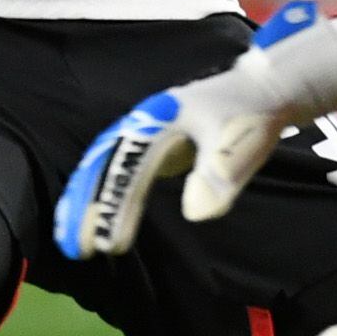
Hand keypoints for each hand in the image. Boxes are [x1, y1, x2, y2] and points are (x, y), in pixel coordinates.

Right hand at [54, 1, 336, 258]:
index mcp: (162, 116)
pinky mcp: (153, 142)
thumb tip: (198, 213)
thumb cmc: (254, 112)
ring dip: (86, 201)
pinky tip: (93, 218)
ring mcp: (145, 129)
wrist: (265, 86)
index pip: (131, 166)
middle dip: (86, 206)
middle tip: (74, 249)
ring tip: (72, 241)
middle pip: (105, 164)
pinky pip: (117, 168)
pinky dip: (100, 192)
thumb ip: (222, 172)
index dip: (116, 206)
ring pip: (104, 165)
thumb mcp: (244, 141)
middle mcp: (145, 120)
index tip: (110, 245)